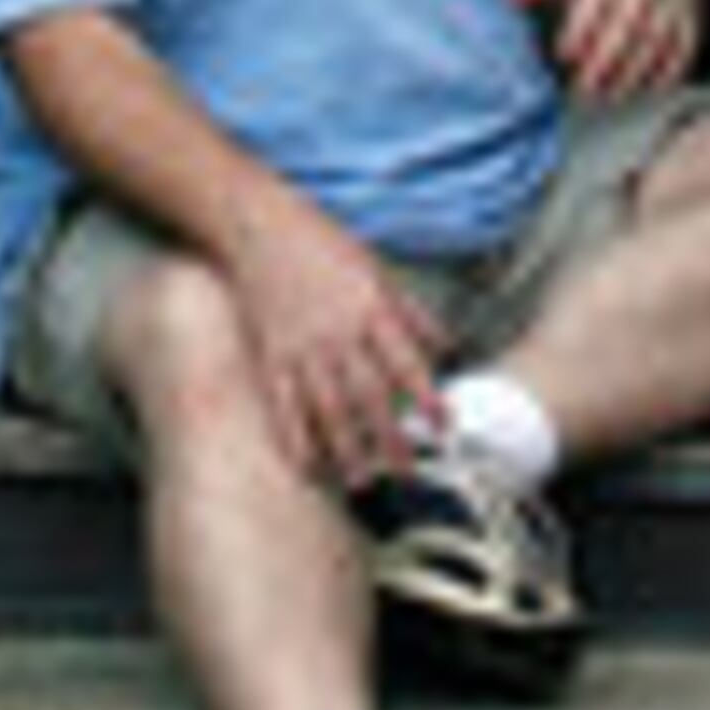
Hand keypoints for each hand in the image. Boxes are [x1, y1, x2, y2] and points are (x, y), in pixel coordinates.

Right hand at [220, 196, 442, 489]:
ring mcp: (301, 347)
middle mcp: (337, 332)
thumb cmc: (325, 245)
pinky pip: (283, 406)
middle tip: (407, 472)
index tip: (445, 424)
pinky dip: (295, 439)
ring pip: (327, 409)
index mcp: (369, 307)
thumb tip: (447, 346)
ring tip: (362, 481)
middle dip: (390, 437)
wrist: (261, 228)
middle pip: (368, 395)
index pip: (404, 360)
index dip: (427, 395)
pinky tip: (307, 466)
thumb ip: (412, 312)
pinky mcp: (270, 357)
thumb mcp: (378, 268)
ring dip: (346, 449)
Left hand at [519, 0, 704, 102]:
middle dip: (606, 60)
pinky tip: (648, 90)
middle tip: (583, 91)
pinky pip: (685, 43)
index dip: (582, 28)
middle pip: (629, 23)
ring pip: (657, 38)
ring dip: (634, 72)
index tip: (563, 55)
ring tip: (608, 98)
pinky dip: (669, 70)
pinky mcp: (689, 8)